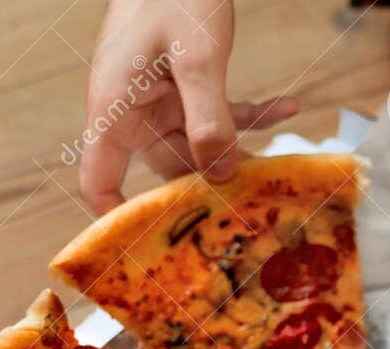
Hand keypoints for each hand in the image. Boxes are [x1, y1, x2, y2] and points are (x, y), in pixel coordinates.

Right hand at [80, 0, 298, 213]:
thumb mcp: (198, 59)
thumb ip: (210, 119)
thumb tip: (222, 176)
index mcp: (115, 109)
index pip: (99, 180)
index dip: (117, 218)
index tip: (151, 247)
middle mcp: (133, 110)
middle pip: (167, 171)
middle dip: (210, 189)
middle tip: (256, 210)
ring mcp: (159, 98)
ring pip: (201, 146)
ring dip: (241, 150)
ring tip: (282, 168)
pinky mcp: (184, 82)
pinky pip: (217, 112)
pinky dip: (252, 112)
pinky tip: (290, 106)